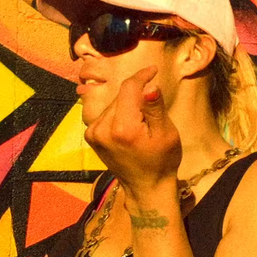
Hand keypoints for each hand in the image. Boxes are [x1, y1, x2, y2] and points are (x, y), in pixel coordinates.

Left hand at [84, 66, 181, 203]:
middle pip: (121, 95)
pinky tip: (129, 127)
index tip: (153, 70)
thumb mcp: (166, 133)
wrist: (146, 187)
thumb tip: (149, 85)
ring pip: (113, 103)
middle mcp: (102, 129)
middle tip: (152, 111)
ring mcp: (93, 133)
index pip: (129, 88)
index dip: (142, 75)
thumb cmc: (161, 160)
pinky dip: (119, 113)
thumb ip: (155, 107)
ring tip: (142, 123)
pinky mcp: (91, 135)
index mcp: (123, 128)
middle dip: (137, 95)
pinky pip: (107, 113)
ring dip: (128, 105)